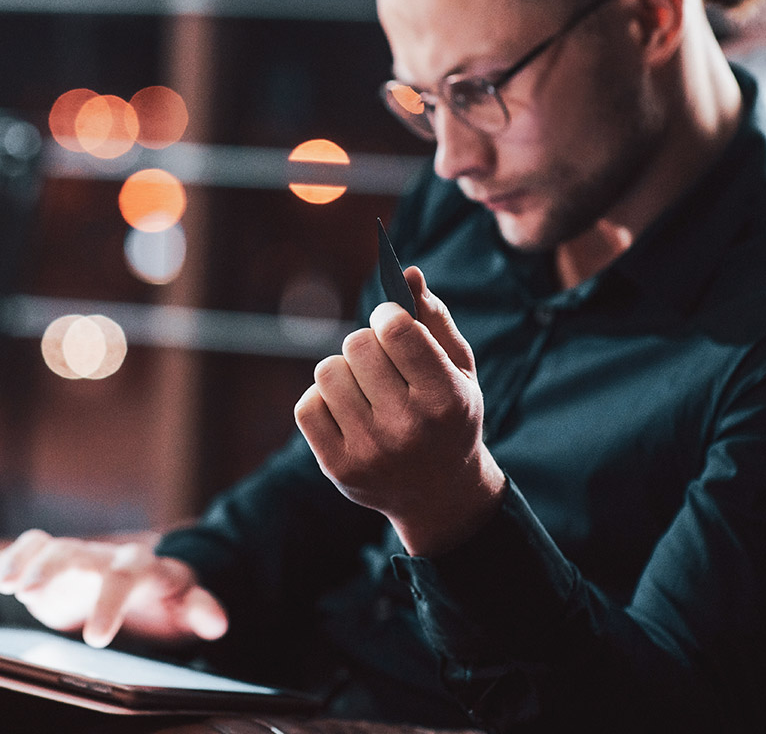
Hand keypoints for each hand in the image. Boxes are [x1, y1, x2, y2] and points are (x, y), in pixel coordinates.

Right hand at [0, 530, 227, 647]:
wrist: (143, 579)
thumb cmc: (164, 599)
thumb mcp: (184, 607)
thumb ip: (199, 610)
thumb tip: (218, 622)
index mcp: (139, 566)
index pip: (126, 576)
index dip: (110, 603)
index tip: (95, 639)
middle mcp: (100, 555)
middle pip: (75, 551)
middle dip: (50, 568)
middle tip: (28, 592)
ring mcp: (71, 555)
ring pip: (43, 546)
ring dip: (19, 562)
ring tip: (0, 585)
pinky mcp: (45, 562)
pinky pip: (19, 553)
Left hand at [294, 266, 504, 555]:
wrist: (440, 493)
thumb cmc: (449, 416)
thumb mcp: (457, 369)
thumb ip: (434, 318)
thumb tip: (406, 271)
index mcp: (446, 399)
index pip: (396, 330)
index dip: (387, 314)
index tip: (391, 321)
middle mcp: (408, 428)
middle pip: (357, 344)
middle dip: (366, 342)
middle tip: (381, 359)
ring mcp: (370, 451)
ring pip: (327, 371)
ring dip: (344, 371)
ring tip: (366, 388)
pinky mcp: (339, 467)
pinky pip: (307, 406)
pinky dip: (323, 399)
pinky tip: (348, 410)